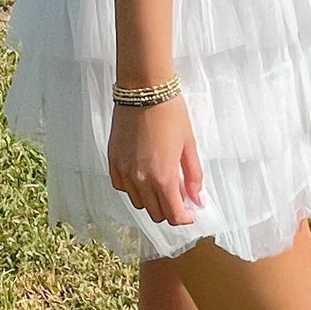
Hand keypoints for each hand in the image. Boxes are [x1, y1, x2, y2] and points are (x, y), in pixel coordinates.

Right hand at [107, 95, 205, 225]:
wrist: (143, 91)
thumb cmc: (170, 114)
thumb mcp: (189, 145)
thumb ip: (193, 176)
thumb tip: (198, 200)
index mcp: (163, 177)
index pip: (173, 216)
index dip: (184, 218)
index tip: (190, 212)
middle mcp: (141, 180)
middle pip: (156, 214)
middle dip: (170, 210)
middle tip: (178, 194)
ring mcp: (124, 172)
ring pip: (138, 203)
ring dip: (152, 200)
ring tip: (161, 181)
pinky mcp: (113, 163)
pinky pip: (123, 188)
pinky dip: (134, 188)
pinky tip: (143, 174)